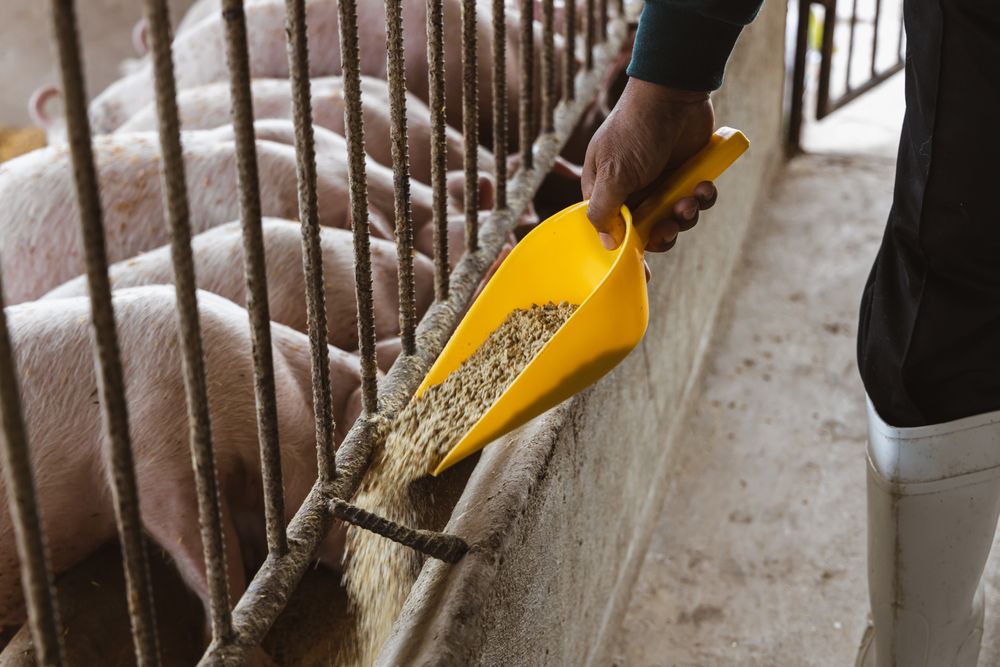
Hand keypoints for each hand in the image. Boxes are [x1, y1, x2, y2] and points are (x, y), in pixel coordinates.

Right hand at [582, 78, 718, 251]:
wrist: (674, 92)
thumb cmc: (635, 129)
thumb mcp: (613, 174)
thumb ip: (605, 212)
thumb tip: (607, 245)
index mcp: (605, 191)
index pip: (611, 231)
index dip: (627, 251)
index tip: (643, 271)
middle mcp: (631, 190)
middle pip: (646, 231)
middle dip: (663, 233)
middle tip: (671, 226)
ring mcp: (660, 183)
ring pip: (674, 219)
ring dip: (685, 216)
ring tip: (692, 199)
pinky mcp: (686, 175)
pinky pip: (695, 201)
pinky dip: (703, 199)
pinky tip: (705, 186)